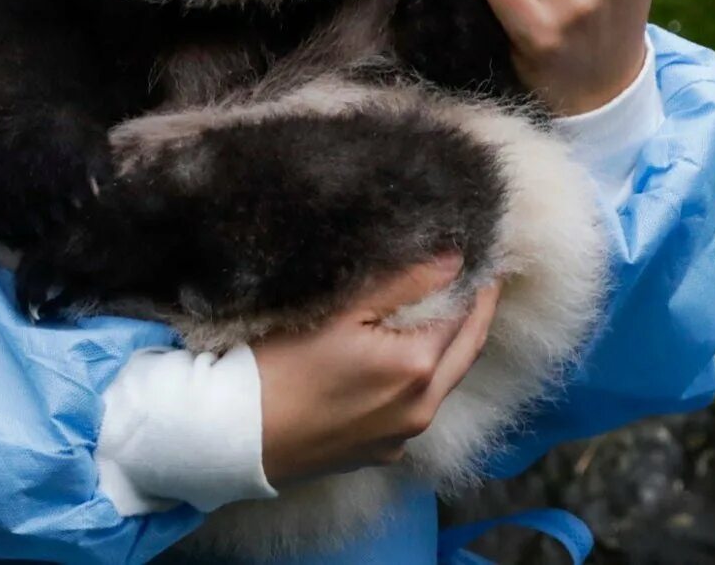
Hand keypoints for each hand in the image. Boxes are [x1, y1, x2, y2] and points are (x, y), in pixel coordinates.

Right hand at [254, 256, 500, 485]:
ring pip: (444, 383)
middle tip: (483, 281)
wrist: (231, 439)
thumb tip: (454, 260)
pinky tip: (407, 358)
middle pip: (467, 352)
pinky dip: (423, 379)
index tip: (482, 260)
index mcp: (417, 369)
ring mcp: (402, 438)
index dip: (476, 284)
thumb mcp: (342, 311)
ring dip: (451, 347)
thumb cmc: (278, 367)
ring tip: (446, 311)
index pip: (466, 315)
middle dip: (477, 315)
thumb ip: (405, 282)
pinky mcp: (380, 454)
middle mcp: (421, 410)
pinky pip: (417, 409)